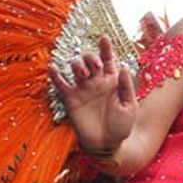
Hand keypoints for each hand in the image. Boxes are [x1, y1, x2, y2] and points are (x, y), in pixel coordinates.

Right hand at [50, 35, 137, 156]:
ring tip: (83, 74)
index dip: (106, 48)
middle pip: (90, 60)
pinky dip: (55, 75)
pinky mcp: (71, 99)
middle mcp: (96, 82)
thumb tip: (123, 67)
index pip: (108, 59)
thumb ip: (126, 87)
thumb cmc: (121, 126)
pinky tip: (53, 68)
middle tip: (95, 67)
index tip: (104, 37)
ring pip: (76, 68)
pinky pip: (61, 84)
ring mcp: (83, 89)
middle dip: (91, 58)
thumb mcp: (129, 107)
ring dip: (78, 66)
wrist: (107, 145)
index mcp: (112, 81)